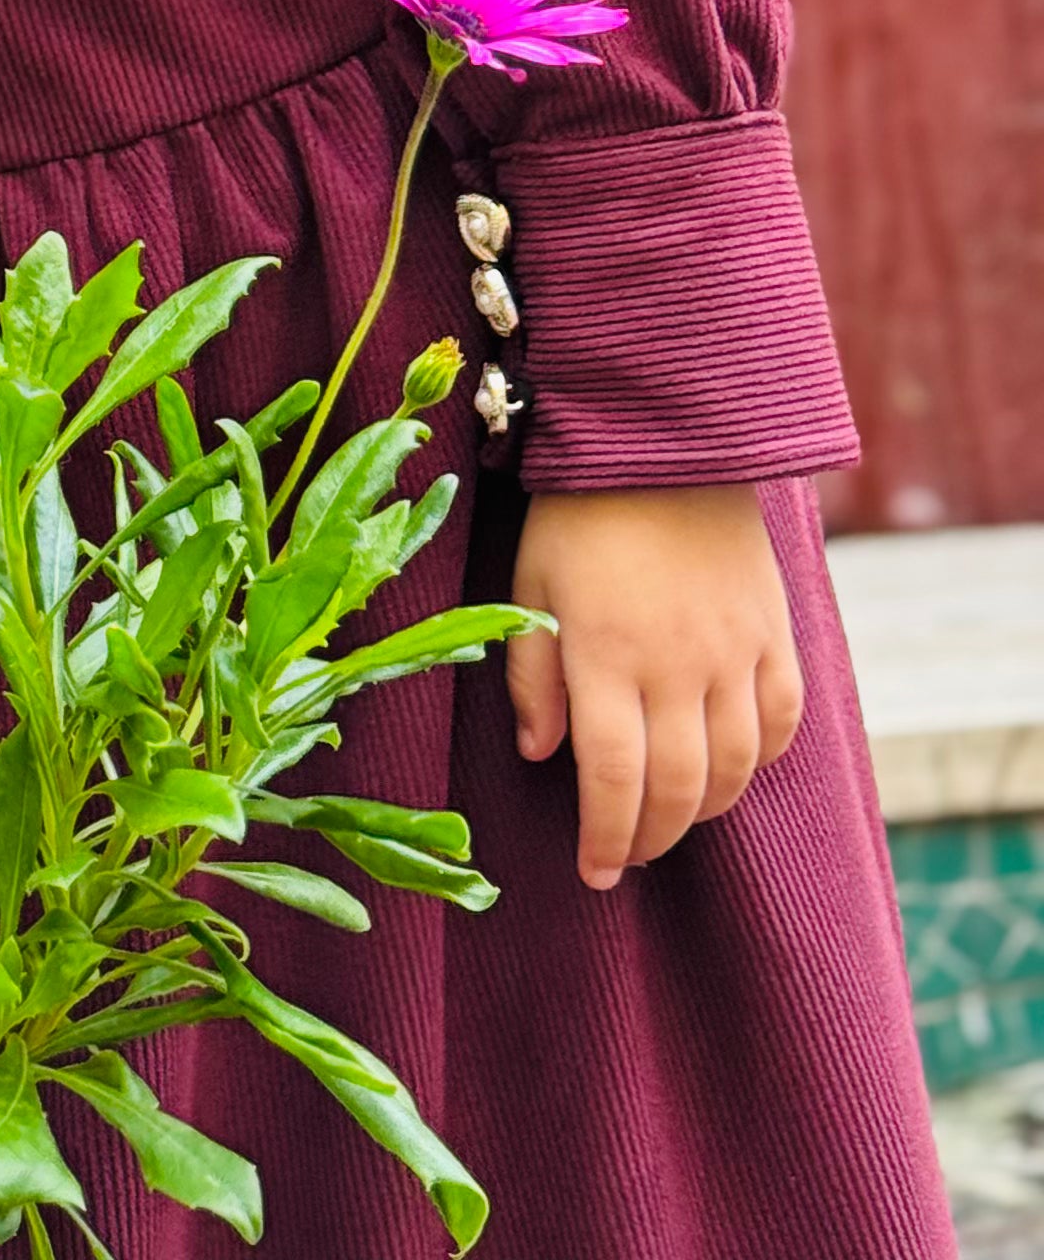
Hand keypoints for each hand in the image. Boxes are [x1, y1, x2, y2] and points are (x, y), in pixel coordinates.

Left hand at [507, 484, 804, 889]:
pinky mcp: (776, 634)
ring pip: (735, 768)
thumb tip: (541, 755)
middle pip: (678, 788)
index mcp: (607, 654)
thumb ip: (532, 673)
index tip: (593, 873)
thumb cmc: (577, 513)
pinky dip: (759, 759)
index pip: (612, 778)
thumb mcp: (529, 585)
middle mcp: (678, 664)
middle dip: (652, 839)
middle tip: (628, 857)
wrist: (665, 439)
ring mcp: (736, 651)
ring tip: (672, 820)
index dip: (605, 837)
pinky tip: (731, 767)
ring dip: (704, 810)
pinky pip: (783, 720)